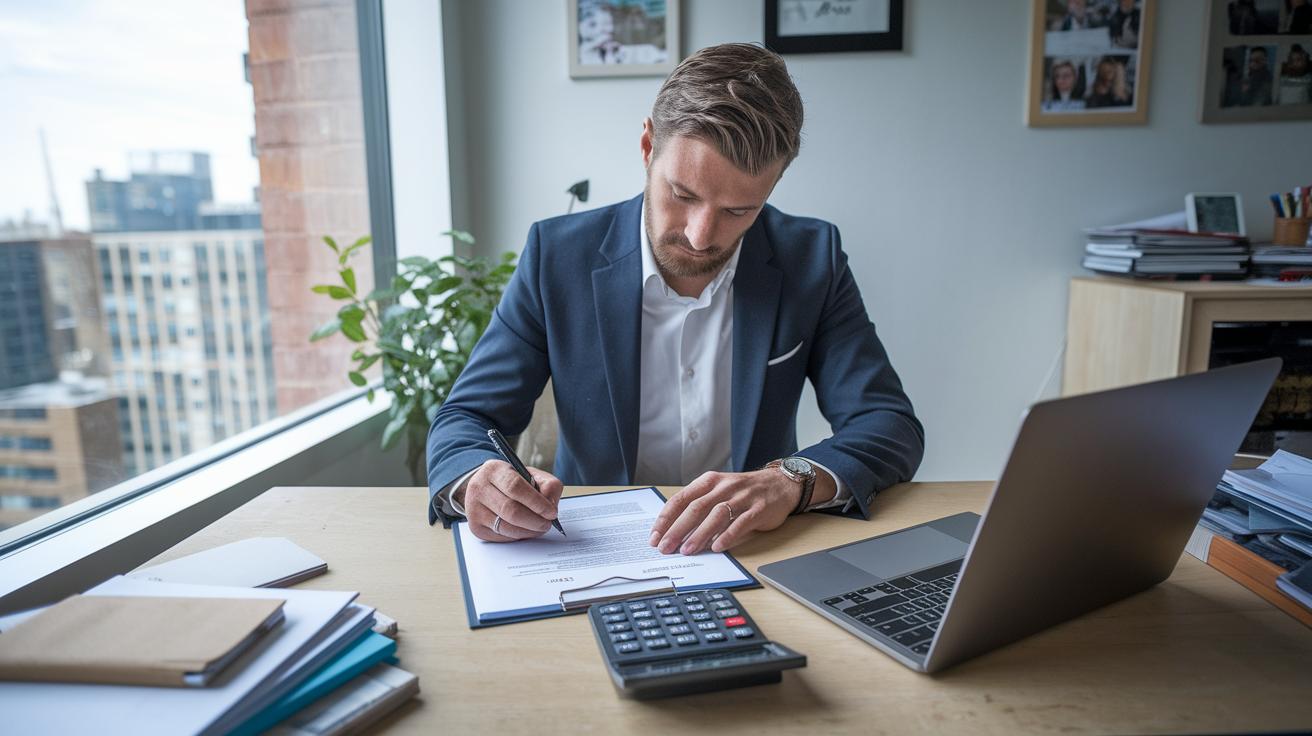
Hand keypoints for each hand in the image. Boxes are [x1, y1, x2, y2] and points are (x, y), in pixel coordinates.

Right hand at [459, 460, 562, 541]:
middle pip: (510, 510)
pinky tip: (525, 530)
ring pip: (505, 527)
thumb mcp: (530, 475)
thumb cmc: (512, 482)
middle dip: (534, 521)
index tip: (551, 512)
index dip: (536, 502)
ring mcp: (474, 509)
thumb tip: (551, 505)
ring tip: (539, 528)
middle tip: (547, 524)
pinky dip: (517, 537)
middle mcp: (479, 488)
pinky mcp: (475, 527)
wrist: (485, 489)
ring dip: (528, 532)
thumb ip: (547, 485)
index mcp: (493, 470)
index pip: (515, 487)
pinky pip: (501, 537)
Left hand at [648, 470, 800, 554]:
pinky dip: (728, 535)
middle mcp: (724, 487)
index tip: (655, 536)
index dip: (666, 518)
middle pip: (696, 508)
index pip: (681, 499)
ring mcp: (743, 497)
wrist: (780, 483)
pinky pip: (741, 522)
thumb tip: (673, 530)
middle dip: (677, 529)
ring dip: (700, 534)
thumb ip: (699, 505)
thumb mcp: (718, 490)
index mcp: (709, 481)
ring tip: (687, 550)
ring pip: (717, 515)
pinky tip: (717, 547)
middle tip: (665, 547)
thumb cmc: (743, 491)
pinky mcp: (759, 508)